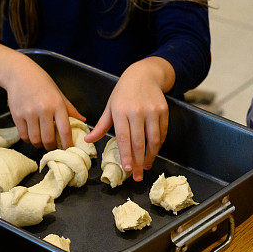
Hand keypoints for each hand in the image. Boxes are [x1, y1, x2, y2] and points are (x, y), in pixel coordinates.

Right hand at [0, 43, 83, 150]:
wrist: (20, 74)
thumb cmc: (42, 84)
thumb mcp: (59, 94)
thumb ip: (70, 109)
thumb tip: (83, 121)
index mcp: (57, 105)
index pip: (65, 130)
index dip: (67, 144)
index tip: (68, 150)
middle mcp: (43, 110)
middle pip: (48, 139)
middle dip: (51, 147)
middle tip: (53, 147)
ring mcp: (29, 113)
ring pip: (35, 139)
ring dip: (39, 145)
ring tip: (42, 142)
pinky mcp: (16, 115)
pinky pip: (23, 135)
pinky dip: (28, 139)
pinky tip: (32, 136)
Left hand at [84, 57, 174, 181]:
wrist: (144, 75)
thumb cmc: (124, 92)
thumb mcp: (110, 106)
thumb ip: (102, 125)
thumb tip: (88, 141)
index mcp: (121, 111)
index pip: (124, 137)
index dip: (126, 155)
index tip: (127, 169)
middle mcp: (137, 111)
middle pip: (139, 142)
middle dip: (139, 162)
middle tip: (138, 177)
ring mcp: (152, 111)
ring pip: (154, 139)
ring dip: (151, 156)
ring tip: (146, 166)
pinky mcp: (164, 111)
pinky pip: (162, 133)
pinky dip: (159, 145)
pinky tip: (153, 152)